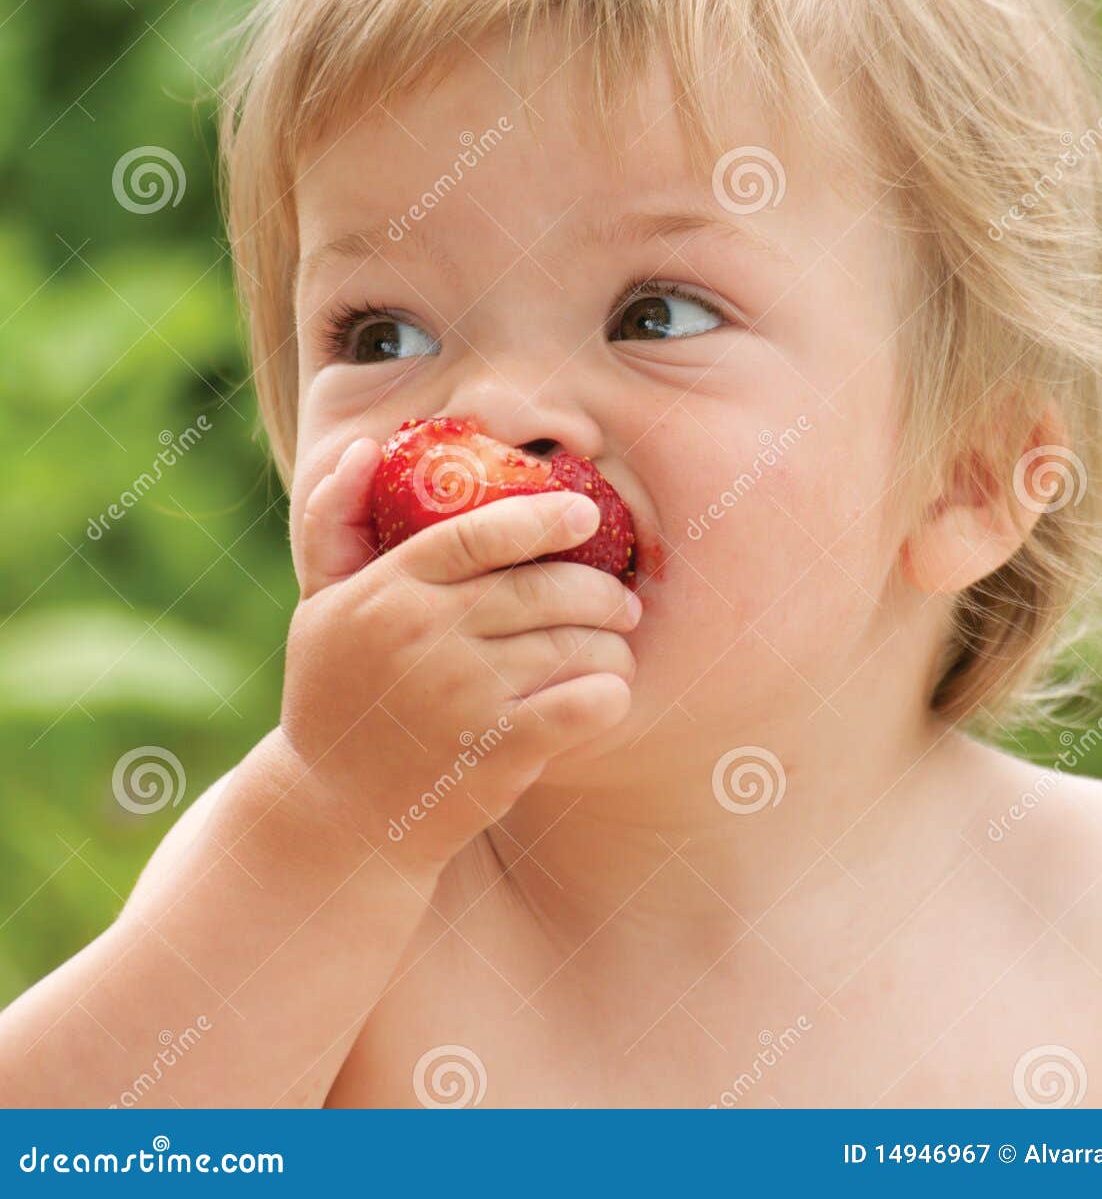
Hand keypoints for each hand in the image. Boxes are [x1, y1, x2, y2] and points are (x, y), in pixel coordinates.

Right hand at [279, 438, 640, 876]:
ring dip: (610, 643)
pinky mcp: (494, 753)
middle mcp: (425, 636)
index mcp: (387, 591)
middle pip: (542, 589)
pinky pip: (579, 706)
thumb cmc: (334, 696)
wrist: (334, 817)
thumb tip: (364, 445)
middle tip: (621, 599)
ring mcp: (462, 696)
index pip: (479, 533)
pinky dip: (608, 694)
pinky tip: (610, 692)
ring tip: (617, 646)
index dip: (542, 517)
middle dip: (598, 589)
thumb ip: (335, 518)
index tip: (585, 514)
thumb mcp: (319, 605)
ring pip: (570, 645)